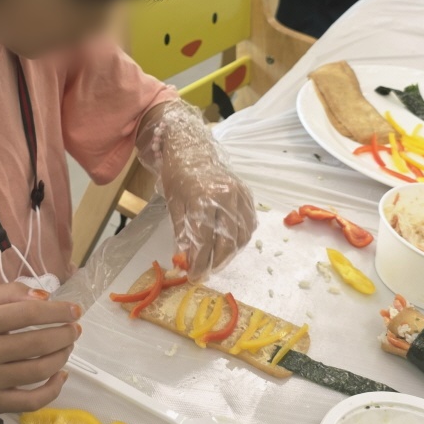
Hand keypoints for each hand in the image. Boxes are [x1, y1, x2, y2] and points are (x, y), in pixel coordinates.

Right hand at [0, 283, 79, 413]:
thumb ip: (11, 292)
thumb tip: (45, 298)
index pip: (28, 314)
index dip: (58, 311)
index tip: (75, 311)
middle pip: (37, 343)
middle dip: (65, 334)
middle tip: (75, 330)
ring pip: (38, 371)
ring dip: (62, 357)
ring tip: (67, 347)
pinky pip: (31, 402)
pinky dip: (53, 389)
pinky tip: (61, 375)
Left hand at [137, 100, 257, 280]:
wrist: (194, 148)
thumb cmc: (178, 174)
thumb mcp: (174, 203)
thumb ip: (182, 231)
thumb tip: (185, 259)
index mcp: (202, 197)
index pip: (203, 239)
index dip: (199, 261)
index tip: (194, 275)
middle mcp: (225, 196)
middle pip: (226, 241)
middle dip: (216, 261)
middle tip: (206, 272)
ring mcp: (239, 194)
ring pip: (241, 235)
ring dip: (230, 253)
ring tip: (217, 261)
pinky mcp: (247, 194)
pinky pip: (249, 224)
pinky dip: (241, 238)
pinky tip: (230, 244)